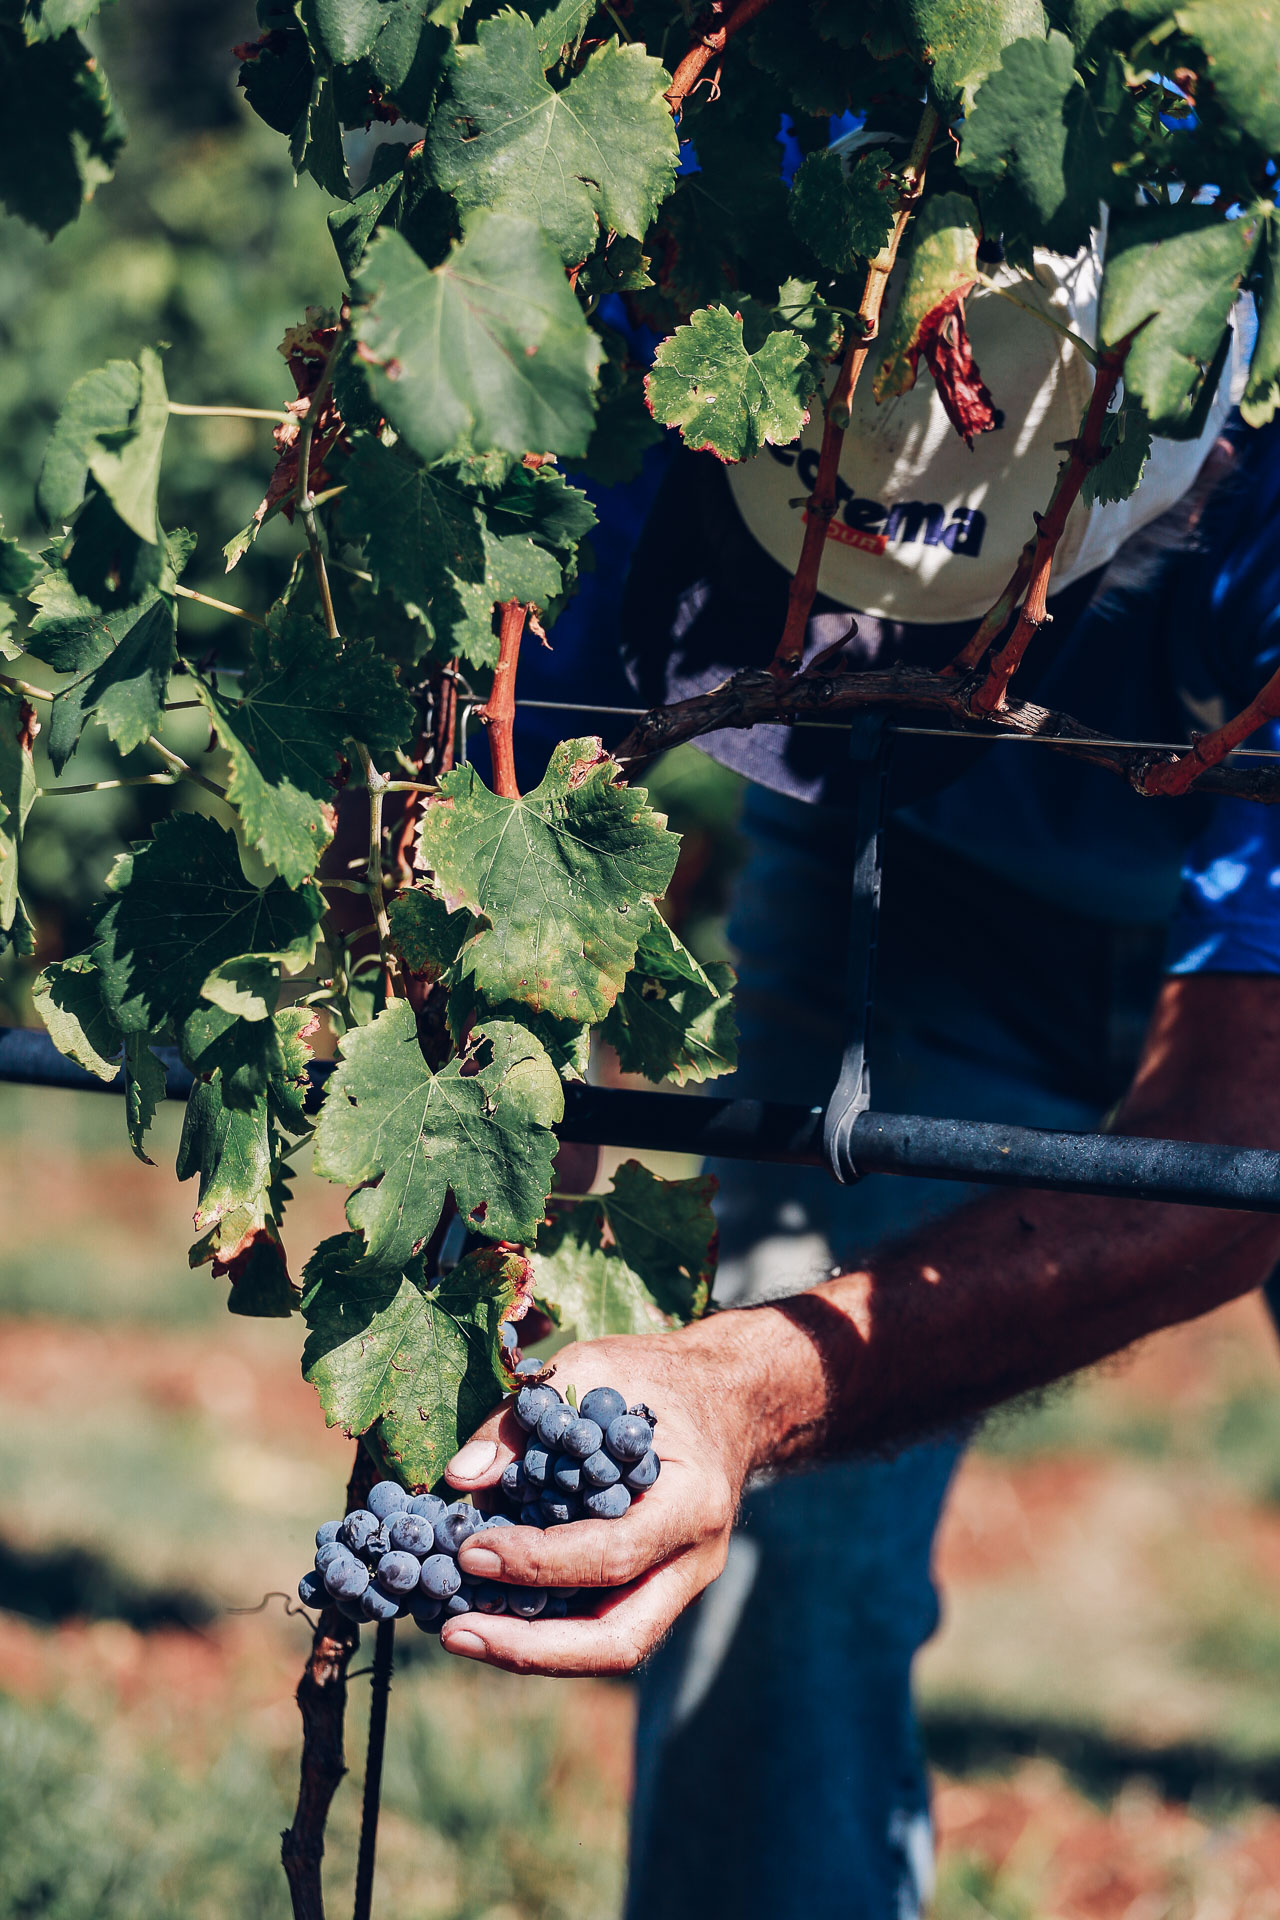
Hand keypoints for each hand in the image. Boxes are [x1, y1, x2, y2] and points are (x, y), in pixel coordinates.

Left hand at [440, 1327, 754, 1675]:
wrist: (729, 1398)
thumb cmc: (659, 1379)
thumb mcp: (596, 1369)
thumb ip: (526, 1417)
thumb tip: (460, 1477)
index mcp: (692, 1504)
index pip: (612, 1556)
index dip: (536, 1563)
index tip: (470, 1550)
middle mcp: (694, 1560)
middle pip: (619, 1640)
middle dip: (532, 1648)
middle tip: (456, 1633)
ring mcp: (680, 1583)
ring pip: (610, 1647)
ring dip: (532, 1651)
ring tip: (460, 1632)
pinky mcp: (657, 1588)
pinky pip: (601, 1624)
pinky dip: (545, 1628)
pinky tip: (490, 1611)